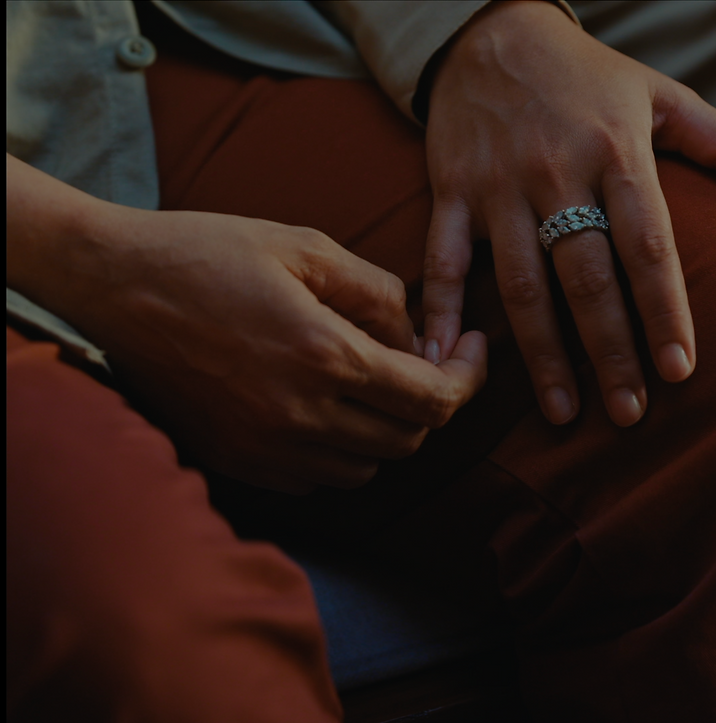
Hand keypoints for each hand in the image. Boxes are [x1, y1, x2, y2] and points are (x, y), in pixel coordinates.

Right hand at [7, 158, 485, 493]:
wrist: (113, 284)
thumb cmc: (208, 252)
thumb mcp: (305, 246)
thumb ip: (378, 291)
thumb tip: (416, 335)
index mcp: (324, 357)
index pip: (433, 400)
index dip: (469, 378)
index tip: (474, 349)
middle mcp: (301, 416)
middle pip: (408, 439)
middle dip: (430, 401)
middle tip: (422, 359)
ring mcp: (266, 448)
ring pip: (368, 466)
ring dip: (387, 428)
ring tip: (372, 381)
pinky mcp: (237, 462)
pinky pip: (318, 477)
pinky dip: (341, 450)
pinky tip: (327, 407)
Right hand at [421, 1, 715, 426]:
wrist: (491, 33)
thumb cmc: (586, 75)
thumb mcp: (662, 95)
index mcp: (614, 150)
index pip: (647, 244)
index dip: (665, 310)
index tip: (679, 371)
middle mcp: (556, 172)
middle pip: (586, 278)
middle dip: (610, 351)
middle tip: (629, 413)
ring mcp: (498, 185)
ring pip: (521, 283)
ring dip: (542, 354)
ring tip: (565, 413)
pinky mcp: (452, 191)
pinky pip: (444, 259)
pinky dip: (440, 311)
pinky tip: (443, 360)